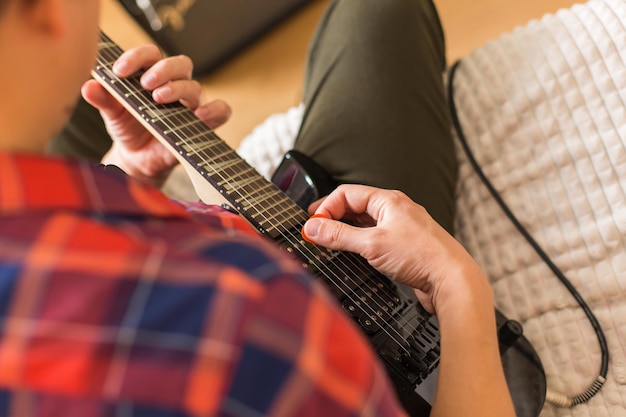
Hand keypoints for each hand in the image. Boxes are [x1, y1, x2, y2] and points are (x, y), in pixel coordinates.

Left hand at [82, 44, 230, 187]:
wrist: (137, 159)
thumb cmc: (127, 130)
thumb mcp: (111, 114)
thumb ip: (103, 99)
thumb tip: (89, 86)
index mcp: (152, 76)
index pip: (151, 54)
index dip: (137, 57)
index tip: (119, 71)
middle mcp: (174, 87)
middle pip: (180, 63)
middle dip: (163, 69)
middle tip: (145, 83)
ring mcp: (189, 106)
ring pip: (195, 86)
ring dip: (177, 89)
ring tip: (158, 99)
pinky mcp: (200, 125)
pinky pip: (220, 112)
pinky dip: (215, 111)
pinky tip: (201, 115)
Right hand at [301, 184, 489, 313]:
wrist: (453, 280)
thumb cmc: (423, 256)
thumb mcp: (372, 244)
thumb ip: (339, 236)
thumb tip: (314, 227)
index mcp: (388, 200)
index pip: (347, 194)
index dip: (326, 208)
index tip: (313, 226)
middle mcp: (395, 210)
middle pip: (355, 207)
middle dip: (333, 218)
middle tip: (316, 232)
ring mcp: (401, 228)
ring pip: (365, 224)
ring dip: (346, 232)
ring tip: (330, 244)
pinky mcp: (405, 247)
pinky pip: (375, 239)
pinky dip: (360, 244)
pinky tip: (354, 255)